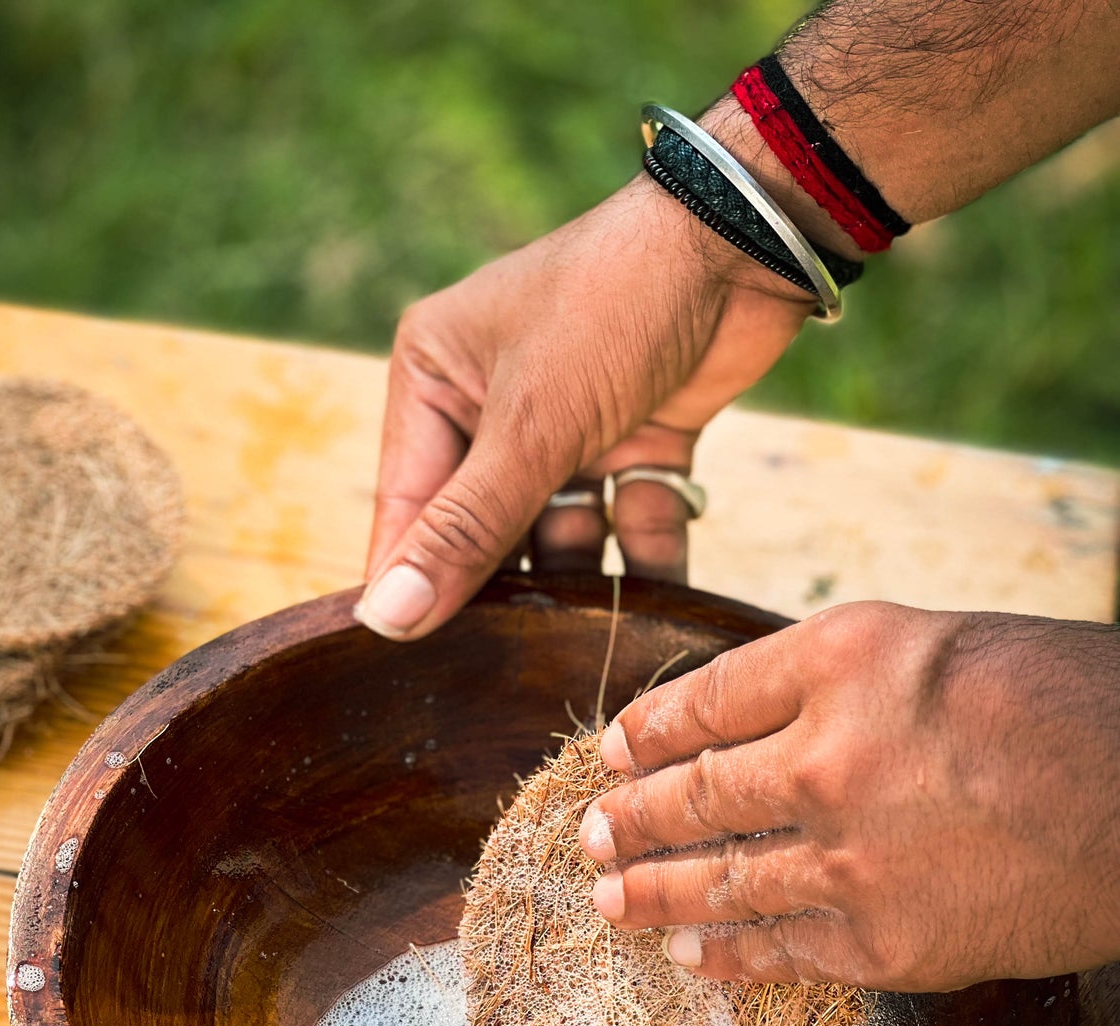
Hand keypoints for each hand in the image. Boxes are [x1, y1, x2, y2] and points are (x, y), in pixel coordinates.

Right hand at [356, 173, 814, 639]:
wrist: (749, 239)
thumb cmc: (612, 304)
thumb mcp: (530, 426)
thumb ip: (465, 529)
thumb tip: (388, 616)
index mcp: (435, 381)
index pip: (408, 506)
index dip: (411, 584)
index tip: (406, 665)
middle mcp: (491, 405)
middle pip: (481, 528)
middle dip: (501, 591)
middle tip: (499, 674)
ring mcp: (566, 426)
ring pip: (558, 534)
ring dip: (579, 586)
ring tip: (584, 652)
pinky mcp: (634, 440)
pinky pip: (627, 520)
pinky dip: (646, 562)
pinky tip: (659, 619)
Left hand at [577, 603, 1119, 990]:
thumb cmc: (1063, 703)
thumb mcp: (936, 645)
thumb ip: (836, 683)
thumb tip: (752, 725)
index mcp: (840, 660)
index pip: (706, 698)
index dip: (647, 730)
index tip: (614, 750)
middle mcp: (827, 755)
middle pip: (692, 793)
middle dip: (629, 816)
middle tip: (590, 831)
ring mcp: (849, 856)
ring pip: (717, 879)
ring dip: (650, 889)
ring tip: (609, 894)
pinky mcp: (884, 940)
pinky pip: (776, 951)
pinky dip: (722, 954)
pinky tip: (687, 953)